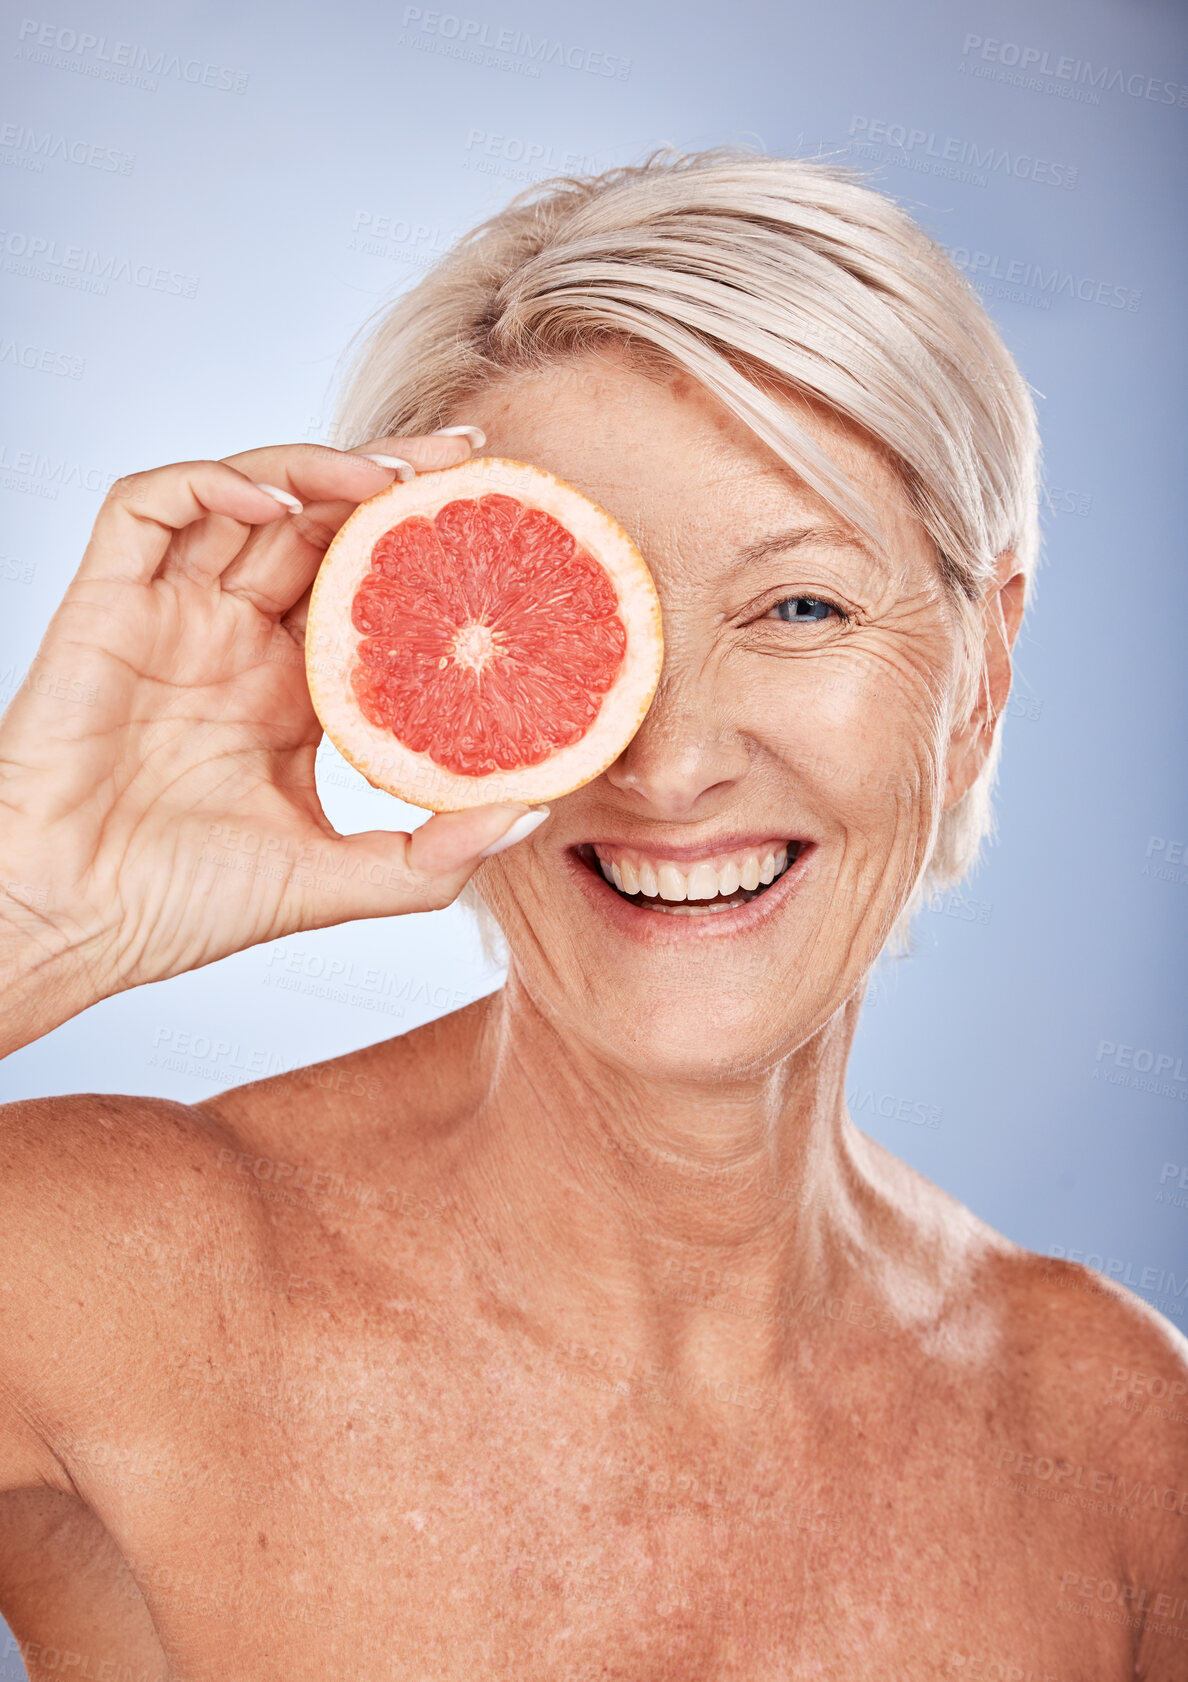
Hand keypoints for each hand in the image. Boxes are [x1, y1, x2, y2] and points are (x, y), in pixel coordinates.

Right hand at [0, 432, 541, 1051]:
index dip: (424, 547)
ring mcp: (172, 615)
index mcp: (288, 691)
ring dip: (317, 470)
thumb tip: (533, 813)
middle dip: (390, 481)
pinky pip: (150, 507)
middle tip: (466, 460)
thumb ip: (433, 854)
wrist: (71, 925)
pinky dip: (212, 485)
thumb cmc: (182, 907)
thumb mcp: (335, 881)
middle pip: (320, 525)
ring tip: (391, 475)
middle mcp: (234, 639)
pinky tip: (278, 506)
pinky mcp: (108, 603)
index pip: (366, 587)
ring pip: (246, 497)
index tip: (500, 522)